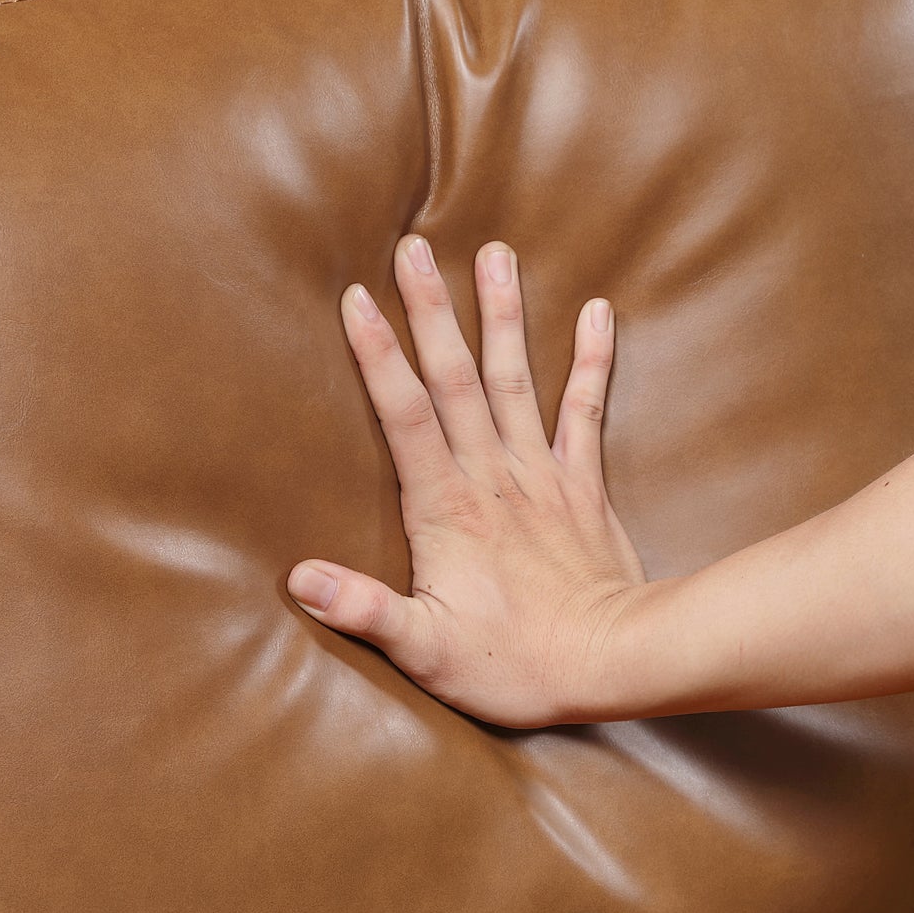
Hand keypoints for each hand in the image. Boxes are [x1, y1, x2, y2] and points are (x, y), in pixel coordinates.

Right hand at [286, 233, 648, 728]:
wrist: (612, 664)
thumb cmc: (514, 663)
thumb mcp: (424, 648)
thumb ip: (364, 609)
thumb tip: (301, 579)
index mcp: (446, 507)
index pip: (405, 415)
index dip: (378, 355)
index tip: (358, 298)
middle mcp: (492, 476)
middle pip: (455, 379)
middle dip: (432, 310)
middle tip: (415, 247)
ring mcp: (541, 475)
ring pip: (515, 379)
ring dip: (503, 316)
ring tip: (495, 252)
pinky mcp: (582, 486)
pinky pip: (586, 410)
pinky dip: (592, 360)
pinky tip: (598, 311)